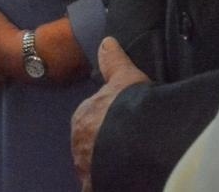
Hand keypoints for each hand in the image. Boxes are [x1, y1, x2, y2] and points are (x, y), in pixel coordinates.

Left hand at [71, 37, 151, 189]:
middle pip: (90, 144)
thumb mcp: (125, 77)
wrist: (140, 140)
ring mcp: (85, 166)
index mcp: (81, 116)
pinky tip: (118, 179)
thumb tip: (105, 41)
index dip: (105, 122)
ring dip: (104, 164)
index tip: (120, 124)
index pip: (90, 119)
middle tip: (125, 144)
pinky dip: (104, 181)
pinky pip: (96, 184)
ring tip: (127, 162)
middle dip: (102, 145)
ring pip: (93, 165)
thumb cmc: (131, 106)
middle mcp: (78, 142)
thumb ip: (113, 61)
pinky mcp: (94, 184)